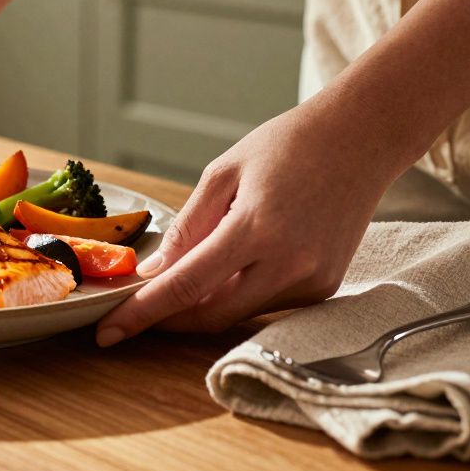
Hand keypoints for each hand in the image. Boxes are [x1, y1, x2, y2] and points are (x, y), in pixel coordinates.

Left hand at [94, 101, 401, 345]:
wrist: (361, 139)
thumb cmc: (288, 145)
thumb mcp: (222, 174)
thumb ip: (186, 229)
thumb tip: (153, 274)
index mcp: (257, 230)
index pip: (185, 286)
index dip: (142, 313)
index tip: (108, 332)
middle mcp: (290, 264)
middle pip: (210, 315)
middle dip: (166, 318)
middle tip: (132, 311)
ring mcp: (312, 281)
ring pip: (238, 313)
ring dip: (202, 302)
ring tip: (185, 268)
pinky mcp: (325, 287)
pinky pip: (265, 303)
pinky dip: (236, 292)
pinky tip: (230, 263)